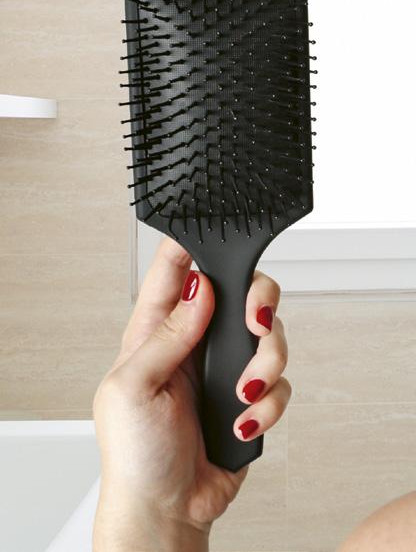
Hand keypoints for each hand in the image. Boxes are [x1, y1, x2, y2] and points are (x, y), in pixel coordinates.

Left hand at [93, 237, 290, 551]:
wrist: (168, 509)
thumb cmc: (135, 453)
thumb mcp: (134, 389)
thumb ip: (167, 336)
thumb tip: (200, 287)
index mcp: (156, 329)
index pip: (175, 269)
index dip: (195, 243)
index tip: (220, 236)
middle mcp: (195, 340)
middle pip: (241, 290)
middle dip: (258, 301)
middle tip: (255, 322)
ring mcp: (224, 366)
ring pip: (270, 334)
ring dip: (267, 362)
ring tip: (243, 392)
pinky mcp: (249, 394)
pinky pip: (279, 381)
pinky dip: (268, 403)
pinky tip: (243, 422)